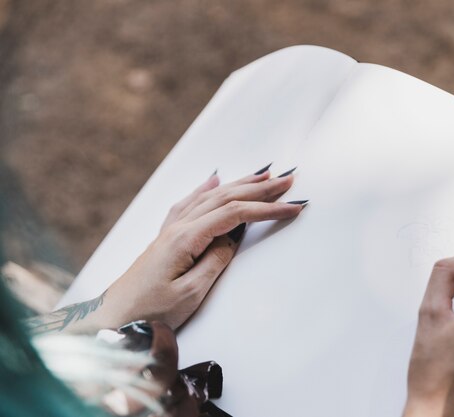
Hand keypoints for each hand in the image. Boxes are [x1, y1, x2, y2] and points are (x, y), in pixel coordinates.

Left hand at [75, 167, 303, 331]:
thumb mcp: (190, 293)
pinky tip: (214, 180)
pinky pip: (190, 202)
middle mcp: (178, 227)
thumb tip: (232, 237)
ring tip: (262, 175)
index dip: (266, 209)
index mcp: (186, 238)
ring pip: (210, 196)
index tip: (292, 207)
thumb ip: (215, 260)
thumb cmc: (149, 311)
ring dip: (239, 184)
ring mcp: (170, 229)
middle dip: (260, 188)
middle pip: (225, 198)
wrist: (113, 318)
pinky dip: (206, 189)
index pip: (235, 214)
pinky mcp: (166, 236)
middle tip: (287, 180)